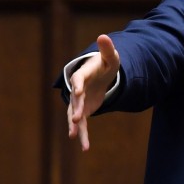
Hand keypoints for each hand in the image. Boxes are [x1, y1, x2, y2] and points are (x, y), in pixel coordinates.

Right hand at [68, 34, 120, 150]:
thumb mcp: (110, 57)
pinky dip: (83, 135)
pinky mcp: (82, 112)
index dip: (77, 85)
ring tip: (74, 136)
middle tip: (76, 118)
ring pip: (74, 115)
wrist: (100, 76)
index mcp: (82, 75)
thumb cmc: (105, 65)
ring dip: (75, 126)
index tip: (77, 91)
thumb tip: (104, 36)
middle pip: (75, 100)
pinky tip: (85, 147)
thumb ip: (107, 49)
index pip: (78, 79)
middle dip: (75, 109)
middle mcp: (77, 90)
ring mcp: (78, 102)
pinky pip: (82, 125)